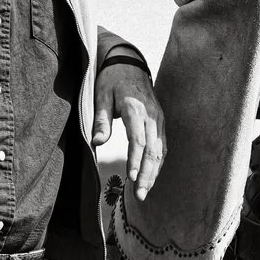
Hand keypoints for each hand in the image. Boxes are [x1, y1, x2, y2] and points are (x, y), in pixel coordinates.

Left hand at [94, 62, 166, 199]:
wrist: (128, 63)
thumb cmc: (111, 80)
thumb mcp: (100, 96)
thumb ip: (101, 120)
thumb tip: (97, 142)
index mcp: (136, 108)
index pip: (138, 139)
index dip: (136, 160)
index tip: (132, 178)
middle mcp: (151, 115)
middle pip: (153, 150)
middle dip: (147, 174)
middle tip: (139, 195)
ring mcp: (158, 119)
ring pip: (160, 150)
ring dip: (154, 173)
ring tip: (144, 193)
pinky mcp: (160, 122)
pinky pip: (162, 146)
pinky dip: (157, 164)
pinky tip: (150, 178)